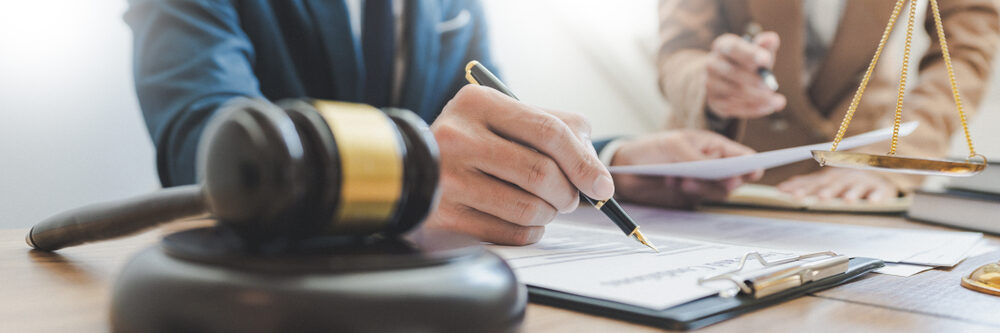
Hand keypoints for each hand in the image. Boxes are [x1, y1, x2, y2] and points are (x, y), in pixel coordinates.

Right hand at [423, 85, 613, 244]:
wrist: (410, 166)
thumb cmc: (473, 141)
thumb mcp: (505, 117)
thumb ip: (555, 129)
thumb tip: (596, 172)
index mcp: (478, 102)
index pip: (548, 131)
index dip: (583, 161)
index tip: (603, 185)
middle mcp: (458, 136)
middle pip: (540, 172)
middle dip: (569, 192)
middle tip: (571, 197)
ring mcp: (448, 177)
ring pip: (528, 207)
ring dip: (550, 213)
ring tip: (547, 206)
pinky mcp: (445, 215)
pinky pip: (510, 232)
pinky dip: (531, 231)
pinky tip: (527, 221)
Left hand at [610, 130, 762, 207]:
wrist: (627, 169)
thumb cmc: (653, 148)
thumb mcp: (673, 144)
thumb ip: (694, 156)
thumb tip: (715, 167)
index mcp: (714, 146)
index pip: (742, 156)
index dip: (752, 164)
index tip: (753, 171)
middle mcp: (713, 166)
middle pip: (736, 178)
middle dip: (728, 179)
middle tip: (722, 179)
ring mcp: (703, 183)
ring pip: (719, 192)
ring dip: (705, 187)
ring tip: (684, 179)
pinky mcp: (690, 198)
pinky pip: (700, 200)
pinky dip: (690, 193)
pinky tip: (674, 183)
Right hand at [706, 32, 785, 118]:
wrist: (727, 80)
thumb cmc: (747, 62)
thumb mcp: (757, 51)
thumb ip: (765, 45)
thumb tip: (772, 38)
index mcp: (723, 45)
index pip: (734, 48)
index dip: (750, 54)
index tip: (766, 60)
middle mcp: (712, 63)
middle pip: (732, 72)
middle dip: (754, 80)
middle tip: (771, 87)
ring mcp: (710, 83)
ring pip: (733, 91)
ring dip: (756, 97)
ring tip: (776, 100)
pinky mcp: (713, 101)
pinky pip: (733, 107)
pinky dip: (753, 108)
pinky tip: (768, 107)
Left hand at [777, 168, 899, 202]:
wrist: (877, 171)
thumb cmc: (847, 179)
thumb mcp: (826, 180)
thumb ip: (806, 184)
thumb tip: (783, 187)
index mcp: (829, 178)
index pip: (812, 183)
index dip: (801, 188)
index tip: (788, 193)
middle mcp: (844, 179)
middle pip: (834, 185)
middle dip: (826, 191)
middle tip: (818, 198)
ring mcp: (862, 182)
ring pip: (856, 187)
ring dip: (851, 193)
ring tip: (847, 200)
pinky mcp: (880, 189)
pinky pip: (879, 192)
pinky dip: (876, 196)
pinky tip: (872, 201)